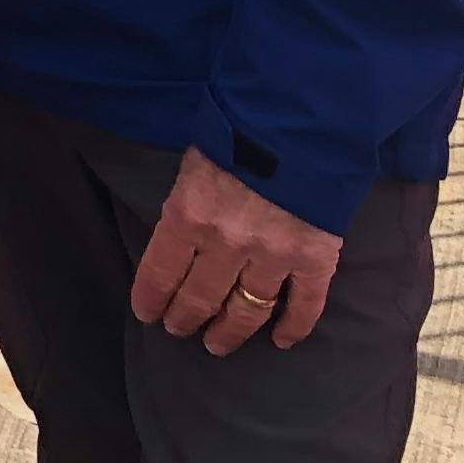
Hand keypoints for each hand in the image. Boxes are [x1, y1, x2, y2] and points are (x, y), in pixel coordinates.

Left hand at [131, 147, 340, 353]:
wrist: (301, 118)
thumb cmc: (238, 129)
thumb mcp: (194, 162)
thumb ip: (188, 202)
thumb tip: (182, 232)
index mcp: (187, 215)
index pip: (160, 272)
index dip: (152, 298)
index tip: (148, 313)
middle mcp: (226, 244)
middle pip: (200, 297)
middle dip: (186, 318)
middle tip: (180, 330)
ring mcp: (273, 255)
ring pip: (248, 309)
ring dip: (231, 331)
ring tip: (218, 344)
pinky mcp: (315, 258)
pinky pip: (304, 305)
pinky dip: (294, 327)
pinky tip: (282, 342)